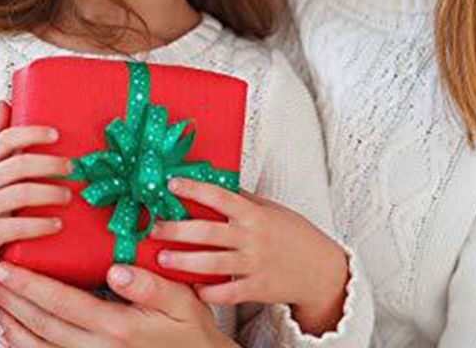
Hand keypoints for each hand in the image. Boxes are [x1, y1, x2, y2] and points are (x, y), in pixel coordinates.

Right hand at [0, 101, 70, 270]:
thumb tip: (5, 103)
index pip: (5, 140)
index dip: (32, 133)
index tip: (56, 134)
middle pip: (20, 165)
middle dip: (50, 164)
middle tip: (72, 167)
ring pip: (23, 194)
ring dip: (51, 193)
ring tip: (68, 195)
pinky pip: (20, 227)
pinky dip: (42, 225)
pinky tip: (57, 224)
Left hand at [0, 262, 233, 347]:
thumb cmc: (191, 331)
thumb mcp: (182, 301)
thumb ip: (150, 286)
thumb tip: (116, 270)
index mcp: (118, 327)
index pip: (63, 303)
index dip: (31, 285)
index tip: (8, 269)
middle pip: (42, 325)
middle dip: (13, 300)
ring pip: (39, 346)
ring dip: (13, 322)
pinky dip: (25, 347)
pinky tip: (14, 332)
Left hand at [150, 178, 348, 335]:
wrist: (320, 268)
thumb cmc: (295, 234)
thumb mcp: (272, 209)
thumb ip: (246, 200)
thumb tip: (220, 183)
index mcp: (254, 213)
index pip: (219, 196)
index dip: (193, 189)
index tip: (172, 184)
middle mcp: (252, 237)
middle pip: (207, 232)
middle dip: (176, 230)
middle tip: (155, 228)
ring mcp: (253, 264)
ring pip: (210, 263)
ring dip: (183, 261)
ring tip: (162, 258)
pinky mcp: (256, 288)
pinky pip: (225, 292)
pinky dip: (207, 291)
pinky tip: (193, 288)